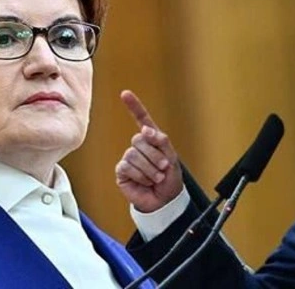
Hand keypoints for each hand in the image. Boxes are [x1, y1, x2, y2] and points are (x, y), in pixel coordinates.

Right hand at [116, 90, 183, 212]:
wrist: (164, 201)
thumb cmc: (170, 180)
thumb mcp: (172, 158)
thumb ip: (161, 142)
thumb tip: (145, 130)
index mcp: (152, 140)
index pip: (142, 119)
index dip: (134, 106)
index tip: (125, 94)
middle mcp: (139, 147)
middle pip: (139, 139)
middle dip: (154, 155)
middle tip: (163, 168)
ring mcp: (129, 158)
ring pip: (134, 154)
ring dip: (149, 168)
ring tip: (156, 177)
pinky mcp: (122, 171)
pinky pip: (127, 167)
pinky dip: (140, 176)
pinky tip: (145, 182)